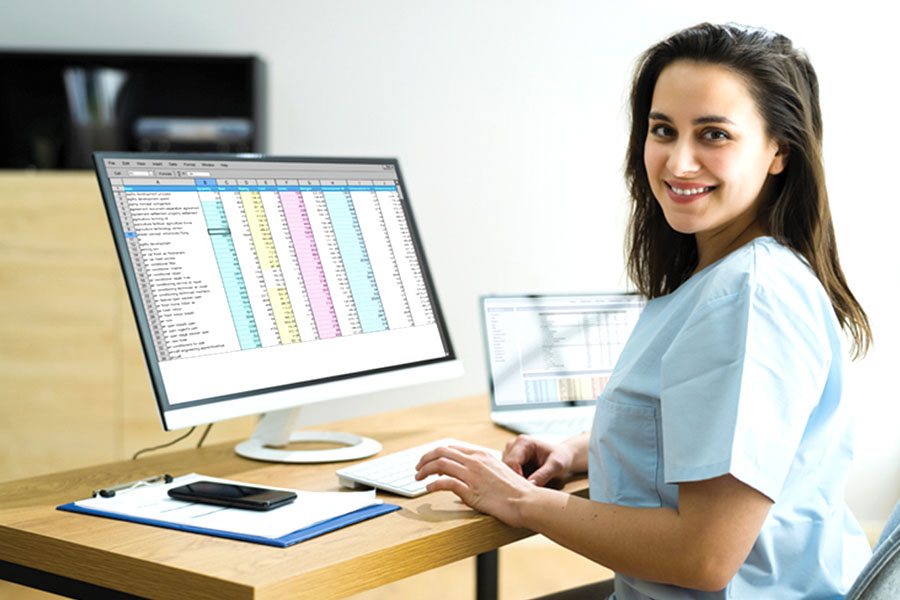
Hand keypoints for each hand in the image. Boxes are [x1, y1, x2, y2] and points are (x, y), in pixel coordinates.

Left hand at [414, 445, 535, 526]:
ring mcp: (472, 475)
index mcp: (481, 455)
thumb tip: (465, 478)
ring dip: (424, 470)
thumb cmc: (516, 491)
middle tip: (417, 469)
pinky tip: (428, 489)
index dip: (435, 453)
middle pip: (441, 452)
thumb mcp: (497, 473)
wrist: (527, 501)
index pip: (451, 447)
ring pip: (440, 464)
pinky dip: (433, 485)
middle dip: (425, 459)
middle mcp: (475, 461)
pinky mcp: (471, 490)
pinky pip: (445, 483)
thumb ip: (481, 471)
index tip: (428, 461)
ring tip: (418, 478)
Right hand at [502, 434, 584, 486]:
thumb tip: (530, 484)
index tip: (526, 490)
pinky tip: (525, 487)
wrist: (562, 456)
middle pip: (506, 468)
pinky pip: (508, 475)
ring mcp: (509, 454)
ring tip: (528, 489)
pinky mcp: (510, 462)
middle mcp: (512, 446)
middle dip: (515, 481)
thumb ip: (543, 474)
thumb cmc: (560, 457)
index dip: (517, 478)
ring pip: (505, 473)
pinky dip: (516, 482)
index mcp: (523, 442)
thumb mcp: (556, 465)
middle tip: (527, 493)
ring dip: (515, 482)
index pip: (511, 463)